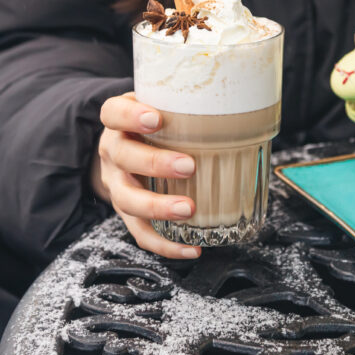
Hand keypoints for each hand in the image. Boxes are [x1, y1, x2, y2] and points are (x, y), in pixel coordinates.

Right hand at [94, 92, 200, 258]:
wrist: (126, 147)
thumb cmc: (155, 125)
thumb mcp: (162, 106)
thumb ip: (185, 106)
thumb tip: (241, 107)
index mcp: (118, 123)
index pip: (113, 113)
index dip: (130, 117)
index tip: (156, 119)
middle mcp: (113, 152)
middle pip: (122, 157)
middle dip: (155, 163)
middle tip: (188, 166)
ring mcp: (117, 184)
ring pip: (127, 199)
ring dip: (158, 207)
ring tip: (188, 209)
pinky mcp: (127, 212)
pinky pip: (140, 233)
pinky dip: (165, 244)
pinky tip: (191, 248)